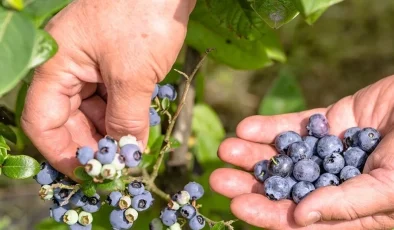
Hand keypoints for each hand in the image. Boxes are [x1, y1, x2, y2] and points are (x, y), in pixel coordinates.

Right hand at [21, 0, 195, 177]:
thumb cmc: (144, 16)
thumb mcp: (133, 75)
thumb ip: (126, 119)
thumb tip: (125, 154)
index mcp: (57, 66)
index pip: (43, 121)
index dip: (61, 153)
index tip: (88, 174)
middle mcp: (69, 67)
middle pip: (68, 119)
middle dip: (91, 145)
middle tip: (116, 167)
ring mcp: (92, 65)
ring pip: (92, 111)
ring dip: (109, 133)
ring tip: (130, 152)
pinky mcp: (114, 63)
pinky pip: (111, 98)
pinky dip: (122, 117)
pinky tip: (137, 131)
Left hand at [210, 75, 393, 228]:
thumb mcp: (392, 188)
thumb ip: (348, 205)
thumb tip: (300, 217)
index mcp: (351, 209)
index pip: (302, 219)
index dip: (269, 216)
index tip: (237, 208)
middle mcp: (336, 181)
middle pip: (285, 186)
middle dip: (251, 184)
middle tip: (218, 179)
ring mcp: (331, 150)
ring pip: (285, 155)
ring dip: (254, 153)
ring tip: (225, 149)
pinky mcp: (330, 121)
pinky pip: (297, 125)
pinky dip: (272, 126)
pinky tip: (247, 127)